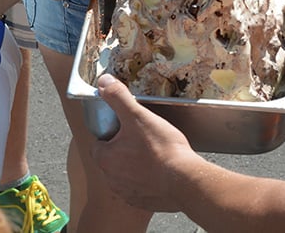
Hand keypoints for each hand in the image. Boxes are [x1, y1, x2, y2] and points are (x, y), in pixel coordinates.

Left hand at [91, 74, 201, 211]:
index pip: (99, 143)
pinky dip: (147, 181)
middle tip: (144, 140)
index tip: (127, 129)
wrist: (185, 180)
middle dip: (124, 150)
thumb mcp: (137, 116)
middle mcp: (111, 179)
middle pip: (112, 159)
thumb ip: (118, 97)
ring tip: (154, 155)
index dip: (112, 134)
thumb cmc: (161, 149)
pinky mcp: (143, 203)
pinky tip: (161, 171)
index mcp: (104, 158)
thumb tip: (103, 82)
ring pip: (126, 175)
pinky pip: (140, 189)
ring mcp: (127, 193)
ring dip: (135, 166)